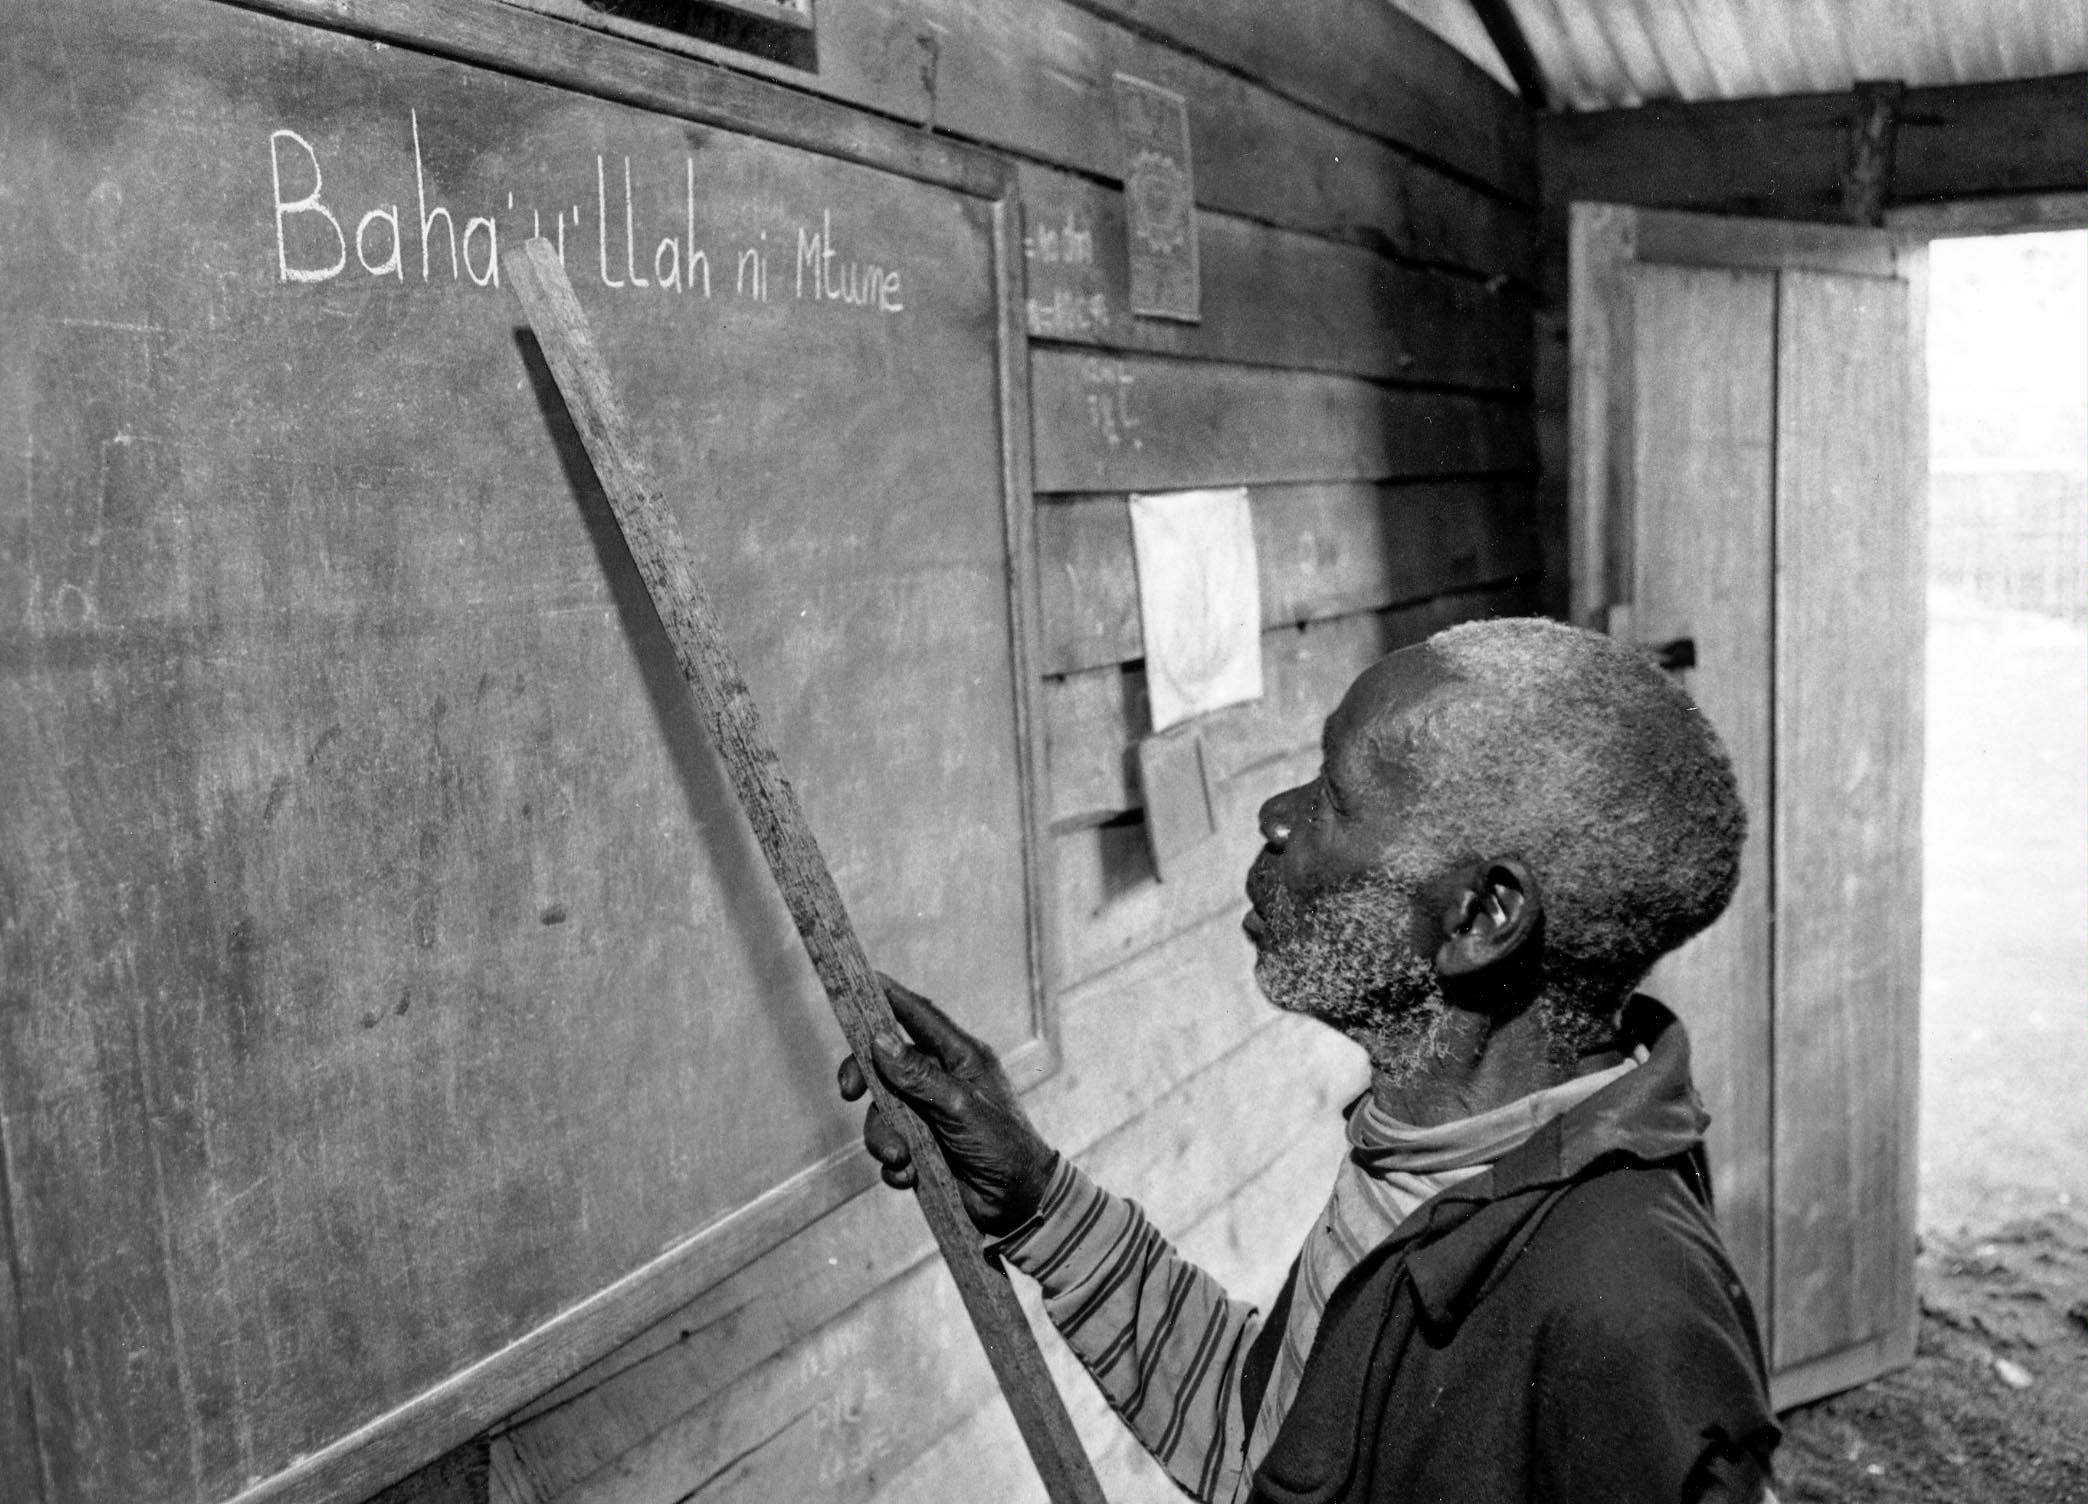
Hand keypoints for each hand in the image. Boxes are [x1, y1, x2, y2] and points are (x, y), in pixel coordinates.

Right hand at [838, 974, 1058, 1235]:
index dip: (889, 997)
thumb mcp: (960, 1107)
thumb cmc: (1003, 1146)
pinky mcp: (921, 1149)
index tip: (858, 981)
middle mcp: (941, 1081)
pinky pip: (890, 1148)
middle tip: (850, 1092)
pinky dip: (894, 1165)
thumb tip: (880, 1039)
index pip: (920, 1016)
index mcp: (960, 1058)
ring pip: (882, 1112)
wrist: (1018, 1205)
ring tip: (901, 1158)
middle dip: (865, 1079)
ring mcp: (929, 1115)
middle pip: (886, 1064)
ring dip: (884, 1137)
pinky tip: (909, 1176)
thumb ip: (919, 1076)